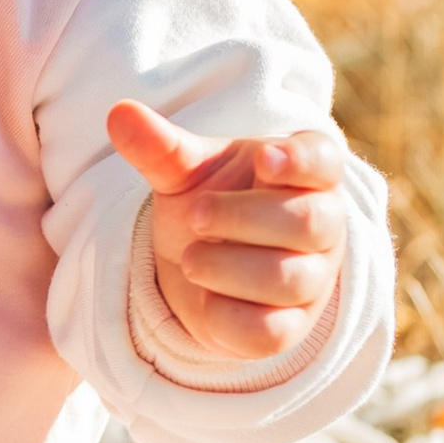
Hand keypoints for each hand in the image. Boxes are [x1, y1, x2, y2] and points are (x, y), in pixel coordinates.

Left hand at [107, 101, 347, 361]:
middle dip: (245, 218)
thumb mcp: (185, 172)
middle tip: (196, 214)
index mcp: (305, 175)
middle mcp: (323, 226)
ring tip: (190, 258)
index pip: (323, 161)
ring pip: (290, 278)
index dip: (300, 161)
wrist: (200, 265)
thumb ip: (161, 146)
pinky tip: (202, 297)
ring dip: (229, 268)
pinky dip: (227, 316)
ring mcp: (312, 279)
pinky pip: (271, 331)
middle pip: (310, 221)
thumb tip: (120, 111)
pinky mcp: (289, 328)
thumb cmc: (210, 203)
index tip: (264, 158)